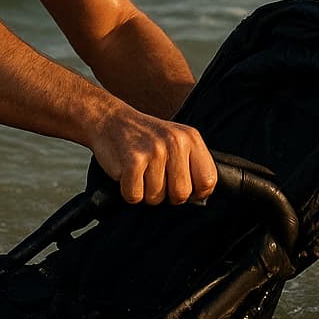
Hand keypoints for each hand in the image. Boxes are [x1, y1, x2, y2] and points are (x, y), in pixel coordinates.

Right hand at [91, 107, 216, 204]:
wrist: (110, 120)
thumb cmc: (144, 137)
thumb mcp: (175, 140)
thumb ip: (190, 164)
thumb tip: (200, 198)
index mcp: (191, 138)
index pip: (208, 180)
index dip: (197, 193)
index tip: (185, 190)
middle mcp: (175, 142)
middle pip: (182, 194)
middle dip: (167, 196)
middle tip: (156, 180)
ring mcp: (154, 151)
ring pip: (156, 198)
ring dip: (145, 193)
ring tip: (140, 173)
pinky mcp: (133, 161)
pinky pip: (135, 196)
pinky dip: (128, 192)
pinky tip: (127, 175)